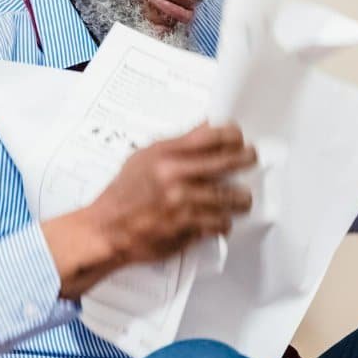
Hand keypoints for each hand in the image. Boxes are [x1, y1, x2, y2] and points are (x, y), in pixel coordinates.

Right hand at [43, 123, 255, 298]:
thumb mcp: (143, 158)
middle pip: (229, 162)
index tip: (239, 138)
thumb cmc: (122, 194)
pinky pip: (220, 223)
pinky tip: (220, 219)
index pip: (211, 136)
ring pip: (231, 197)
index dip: (232, 135)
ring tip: (241, 198)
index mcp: (165, 156)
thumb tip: (206, 128)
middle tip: (250, 160)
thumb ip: (177, 143)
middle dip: (246, 159)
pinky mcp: (188, 229)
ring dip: (240, 198)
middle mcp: (176, 177)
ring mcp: (184, 204)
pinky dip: (223, 222)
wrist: (107, 230)